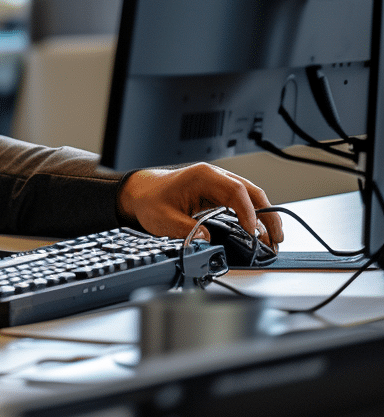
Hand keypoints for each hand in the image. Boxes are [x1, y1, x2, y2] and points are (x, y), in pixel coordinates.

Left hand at [117, 164, 284, 247]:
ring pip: (251, 196)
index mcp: (202, 176)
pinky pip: (242, 202)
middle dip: (267, 214)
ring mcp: (218, 184)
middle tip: (276, 238)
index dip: (248, 212)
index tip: (253, 232)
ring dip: (264, 216)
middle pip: (251, 192)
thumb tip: (207, 240)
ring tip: (273, 239)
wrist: (141, 192)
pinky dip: (254, 216)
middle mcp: (214, 177)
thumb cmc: (150, 200)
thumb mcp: (162, 218)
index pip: (235, 191)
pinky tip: (259, 231)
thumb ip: (185, 229)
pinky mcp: (218, 194)